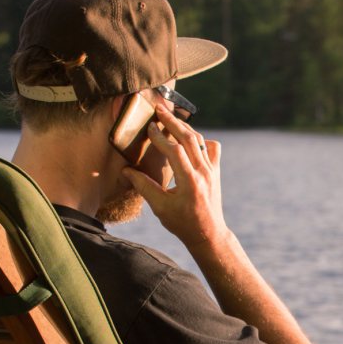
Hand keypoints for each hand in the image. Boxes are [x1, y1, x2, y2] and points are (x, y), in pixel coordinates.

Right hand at [121, 104, 227, 248]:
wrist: (208, 233)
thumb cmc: (182, 223)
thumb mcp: (160, 208)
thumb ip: (144, 187)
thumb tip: (126, 171)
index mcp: (190, 181)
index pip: (175, 151)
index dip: (161, 137)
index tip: (149, 127)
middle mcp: (204, 172)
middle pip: (190, 138)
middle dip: (173, 122)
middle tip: (159, 109)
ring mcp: (212, 171)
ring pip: (200, 141)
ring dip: (184, 127)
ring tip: (170, 116)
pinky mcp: (216, 171)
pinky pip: (211, 148)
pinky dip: (200, 140)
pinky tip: (189, 138)